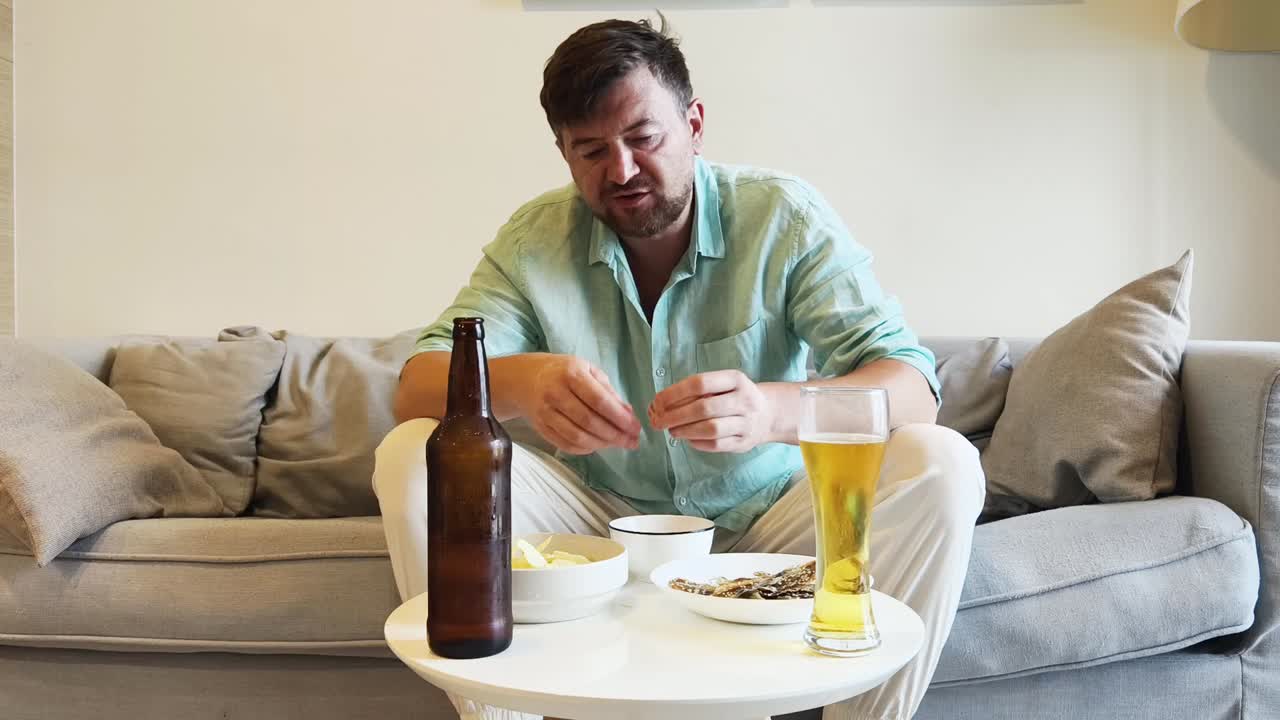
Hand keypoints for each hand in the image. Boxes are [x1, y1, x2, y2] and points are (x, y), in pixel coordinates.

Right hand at [520, 355, 641, 454]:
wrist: (525, 379)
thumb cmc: (563, 372)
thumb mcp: (588, 370)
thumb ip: (609, 391)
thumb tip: (629, 414)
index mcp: (571, 374)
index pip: (599, 401)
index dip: (620, 418)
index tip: (636, 428)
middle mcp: (555, 393)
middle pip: (589, 422)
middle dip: (615, 435)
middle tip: (632, 441)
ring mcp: (545, 412)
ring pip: (577, 436)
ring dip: (602, 444)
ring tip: (618, 444)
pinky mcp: (540, 428)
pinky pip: (566, 444)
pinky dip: (585, 449)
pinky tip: (598, 445)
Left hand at [648, 370, 777, 452]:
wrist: (768, 414)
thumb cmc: (735, 396)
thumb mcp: (723, 384)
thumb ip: (697, 391)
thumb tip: (661, 404)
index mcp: (736, 379)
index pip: (700, 383)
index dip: (675, 393)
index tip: (657, 401)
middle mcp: (744, 400)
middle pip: (704, 408)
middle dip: (675, 415)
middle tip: (658, 421)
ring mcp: (747, 423)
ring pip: (711, 429)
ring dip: (685, 431)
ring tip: (671, 431)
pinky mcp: (744, 442)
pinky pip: (717, 445)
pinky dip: (697, 442)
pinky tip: (687, 439)